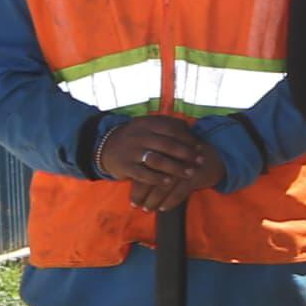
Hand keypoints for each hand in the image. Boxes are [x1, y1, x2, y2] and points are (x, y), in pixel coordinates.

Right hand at [98, 113, 224, 213]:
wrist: (105, 147)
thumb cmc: (136, 137)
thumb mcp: (148, 126)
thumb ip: (167, 126)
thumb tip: (191, 129)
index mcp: (146, 124)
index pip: (172, 129)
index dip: (188, 138)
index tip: (200, 147)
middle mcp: (138, 136)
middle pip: (167, 145)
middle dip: (187, 154)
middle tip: (200, 162)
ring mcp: (130, 151)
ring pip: (157, 160)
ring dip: (176, 168)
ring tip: (190, 173)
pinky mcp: (124, 166)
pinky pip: (143, 174)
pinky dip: (158, 179)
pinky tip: (170, 182)